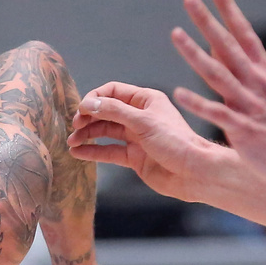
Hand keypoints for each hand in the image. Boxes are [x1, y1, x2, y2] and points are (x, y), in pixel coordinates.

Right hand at [68, 81, 222, 202]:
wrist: (193, 172)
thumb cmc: (175, 142)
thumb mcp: (143, 122)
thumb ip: (114, 111)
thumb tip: (88, 103)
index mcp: (146, 101)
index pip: (113, 92)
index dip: (95, 98)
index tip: (81, 110)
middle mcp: (140, 117)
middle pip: (106, 112)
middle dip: (88, 118)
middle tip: (75, 127)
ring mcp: (136, 138)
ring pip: (105, 132)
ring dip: (87, 135)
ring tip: (72, 142)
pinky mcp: (133, 157)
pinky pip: (108, 151)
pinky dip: (92, 152)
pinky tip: (77, 153)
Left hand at [170, 0, 265, 196]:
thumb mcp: (264, 91)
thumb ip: (241, 69)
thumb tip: (217, 46)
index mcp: (263, 71)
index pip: (243, 32)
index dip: (228, 8)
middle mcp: (257, 82)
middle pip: (228, 45)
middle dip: (208, 20)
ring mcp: (250, 105)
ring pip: (218, 73)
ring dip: (195, 53)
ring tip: (174, 33)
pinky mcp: (243, 129)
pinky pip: (216, 113)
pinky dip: (198, 103)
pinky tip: (178, 93)